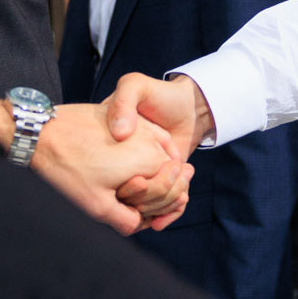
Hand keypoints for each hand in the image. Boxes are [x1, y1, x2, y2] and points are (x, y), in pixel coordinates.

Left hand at [33, 103, 192, 234]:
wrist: (43, 134)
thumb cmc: (67, 169)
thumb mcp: (97, 206)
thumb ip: (127, 220)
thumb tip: (140, 223)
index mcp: (150, 161)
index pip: (176, 191)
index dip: (158, 209)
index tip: (134, 212)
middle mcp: (152, 140)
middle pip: (173, 174)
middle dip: (159, 193)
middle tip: (132, 203)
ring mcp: (141, 126)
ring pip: (164, 156)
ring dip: (155, 173)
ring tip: (130, 185)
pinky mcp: (129, 118)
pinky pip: (153, 138)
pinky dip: (150, 153)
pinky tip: (132, 164)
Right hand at [107, 73, 212, 216]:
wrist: (187, 106)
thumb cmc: (159, 94)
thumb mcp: (135, 85)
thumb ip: (124, 100)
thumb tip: (120, 132)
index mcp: (110, 149)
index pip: (110, 177)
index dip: (127, 184)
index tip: (140, 179)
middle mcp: (121, 167)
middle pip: (130, 198)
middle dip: (150, 197)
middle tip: (171, 181)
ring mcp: (140, 178)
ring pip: (145, 207)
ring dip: (163, 205)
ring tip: (182, 186)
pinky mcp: (156, 185)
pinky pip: (158, 210)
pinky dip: (168, 213)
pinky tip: (179, 203)